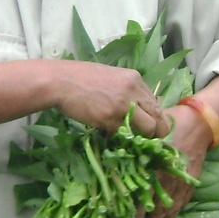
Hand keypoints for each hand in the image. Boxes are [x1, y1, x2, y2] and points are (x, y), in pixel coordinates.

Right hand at [52, 60, 168, 136]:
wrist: (60, 81)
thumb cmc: (81, 77)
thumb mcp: (111, 77)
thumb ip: (127, 90)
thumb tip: (137, 107)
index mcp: (135, 78)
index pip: (155, 102)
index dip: (154, 117)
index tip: (149, 126)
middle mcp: (133, 90)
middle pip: (158, 116)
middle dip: (156, 131)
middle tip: (148, 140)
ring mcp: (123, 105)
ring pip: (148, 128)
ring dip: (142, 137)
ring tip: (131, 140)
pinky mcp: (110, 118)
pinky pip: (124, 134)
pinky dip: (120, 137)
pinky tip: (111, 134)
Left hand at [141, 104, 211, 217]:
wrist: (199, 124)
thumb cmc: (170, 126)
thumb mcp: (149, 137)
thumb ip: (136, 152)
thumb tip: (117, 163)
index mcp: (155, 170)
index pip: (144, 198)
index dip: (137, 214)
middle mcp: (169, 181)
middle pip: (159, 210)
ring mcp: (182, 184)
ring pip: (172, 210)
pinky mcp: (191, 182)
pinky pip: (183, 203)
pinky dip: (175, 214)